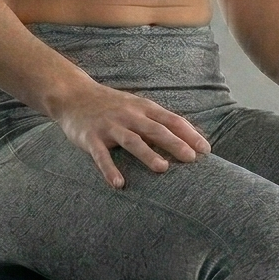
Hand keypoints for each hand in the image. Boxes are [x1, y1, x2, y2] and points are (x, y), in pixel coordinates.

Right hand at [53, 82, 210, 189]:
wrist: (73, 95)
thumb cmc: (111, 105)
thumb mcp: (137, 106)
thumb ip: (159, 120)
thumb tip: (190, 135)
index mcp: (143, 108)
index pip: (171, 120)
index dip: (189, 134)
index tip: (206, 149)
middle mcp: (129, 115)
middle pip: (156, 130)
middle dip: (175, 143)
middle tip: (192, 159)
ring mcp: (110, 126)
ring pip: (132, 141)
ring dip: (148, 154)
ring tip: (163, 169)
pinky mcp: (91, 138)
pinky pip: (101, 156)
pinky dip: (110, 170)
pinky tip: (119, 184)